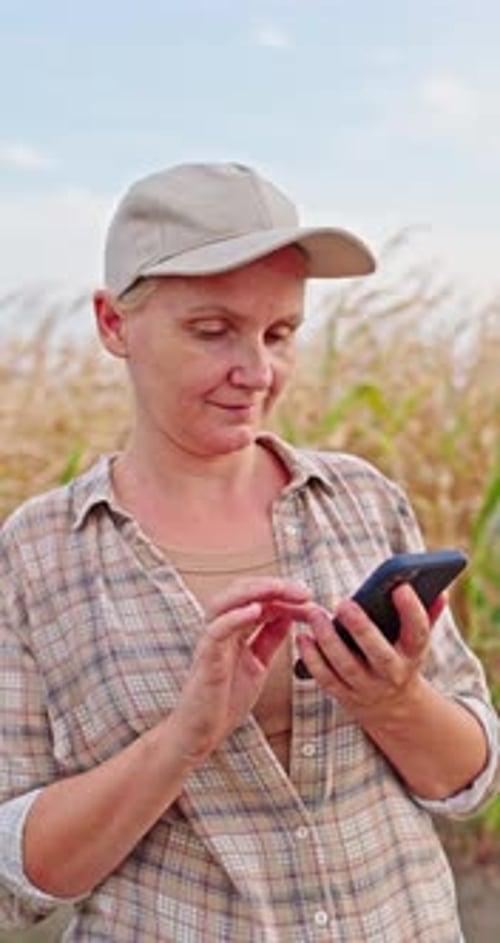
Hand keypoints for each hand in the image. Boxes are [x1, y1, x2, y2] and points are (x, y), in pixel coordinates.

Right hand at [169, 577, 315, 764]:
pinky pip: (216, 631)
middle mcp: (220, 630)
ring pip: (224, 602)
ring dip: (253, 592)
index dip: (282, 593)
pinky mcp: (206, 659)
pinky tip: (255, 611)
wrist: (201, 733)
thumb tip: (288, 616)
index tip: (308, 596)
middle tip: (302, 590)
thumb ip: (269, 640)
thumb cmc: (224, 700)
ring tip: (279, 590)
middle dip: (272, 586)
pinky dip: (234, 617)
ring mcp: (210, 643)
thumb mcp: (257, 664)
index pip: (256, 598)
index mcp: (233, 630)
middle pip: (240, 592)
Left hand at [296, 584, 445, 726]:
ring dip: (329, 640)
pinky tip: (303, 638)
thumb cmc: (401, 656)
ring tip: (315, 614)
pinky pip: (326, 679)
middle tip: (344, 604)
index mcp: (413, 654)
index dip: (412, 611)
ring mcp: (368, 688)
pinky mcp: (345, 696)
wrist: (393, 706)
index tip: (400, 587)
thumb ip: (426, 614)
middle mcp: (393, 674)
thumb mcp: (416, 640)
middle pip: (379, 654)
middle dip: (362, 629)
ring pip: (347, 666)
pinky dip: (312, 659)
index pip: (418, 633)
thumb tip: (440, 592)